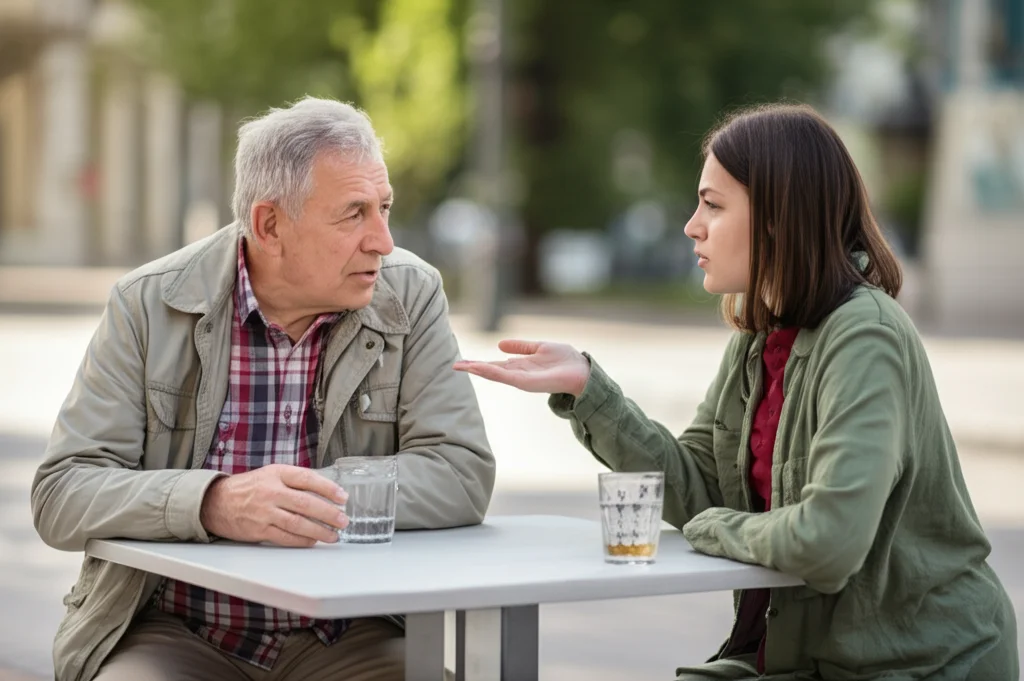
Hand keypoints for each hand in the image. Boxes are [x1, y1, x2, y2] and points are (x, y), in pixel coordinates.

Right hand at [200, 464, 348, 546]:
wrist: (216, 502)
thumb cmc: (249, 488)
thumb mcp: (271, 474)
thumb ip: (295, 481)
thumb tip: (326, 492)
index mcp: (276, 474)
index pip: (307, 479)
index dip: (328, 488)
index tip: (343, 497)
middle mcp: (271, 491)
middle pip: (306, 503)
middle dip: (329, 513)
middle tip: (343, 520)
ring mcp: (264, 512)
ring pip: (298, 523)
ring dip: (319, 531)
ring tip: (333, 535)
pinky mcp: (259, 530)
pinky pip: (286, 537)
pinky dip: (302, 540)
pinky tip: (313, 541)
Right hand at [453, 339, 591, 396]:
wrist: (581, 371)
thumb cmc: (565, 360)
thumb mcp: (539, 347)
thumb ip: (521, 347)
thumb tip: (499, 345)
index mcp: (520, 366)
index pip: (495, 364)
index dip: (479, 363)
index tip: (462, 362)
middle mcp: (518, 374)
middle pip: (491, 371)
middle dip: (473, 368)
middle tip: (454, 366)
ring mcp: (521, 379)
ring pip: (495, 374)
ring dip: (478, 369)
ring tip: (461, 366)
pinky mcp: (526, 382)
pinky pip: (506, 376)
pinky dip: (492, 372)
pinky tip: (481, 368)